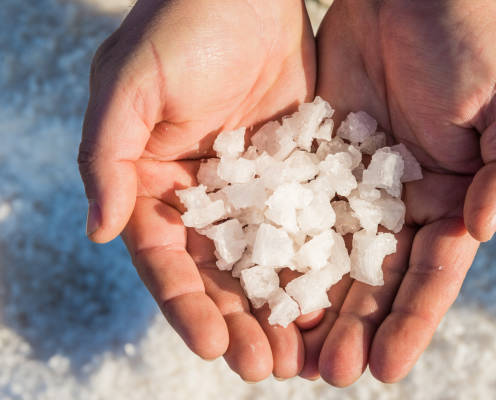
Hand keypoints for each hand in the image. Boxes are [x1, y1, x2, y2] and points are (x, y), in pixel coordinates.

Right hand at [78, 0, 315, 380]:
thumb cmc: (178, 27)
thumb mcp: (128, 85)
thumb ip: (107, 157)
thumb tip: (100, 232)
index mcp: (155, 187)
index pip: (167, 261)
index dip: (186, 307)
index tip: (212, 348)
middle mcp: (204, 201)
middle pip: (220, 276)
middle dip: (241, 325)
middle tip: (268, 368)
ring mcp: (254, 192)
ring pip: (268, 263)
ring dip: (283, 310)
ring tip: (306, 356)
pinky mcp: (298, 176)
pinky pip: (310, 227)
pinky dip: (320, 267)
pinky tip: (339, 301)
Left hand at [303, 0, 495, 384]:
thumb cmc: (472, 45)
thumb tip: (480, 230)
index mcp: (450, 204)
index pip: (430, 277)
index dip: (410, 324)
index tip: (384, 367)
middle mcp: (399, 206)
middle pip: (374, 280)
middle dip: (353, 328)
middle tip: (324, 372)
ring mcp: (353, 187)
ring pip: (328, 255)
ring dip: (311, 302)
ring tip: (287, 347)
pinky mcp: (316, 160)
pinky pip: (293, 208)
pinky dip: (278, 246)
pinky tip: (256, 281)